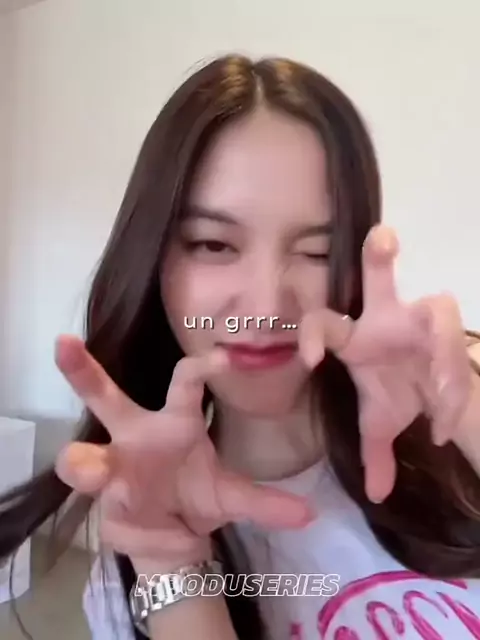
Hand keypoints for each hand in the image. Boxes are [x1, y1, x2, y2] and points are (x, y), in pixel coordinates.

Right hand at [54, 338, 311, 569]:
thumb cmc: (197, 496)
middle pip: (105, 395)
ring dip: (82, 463)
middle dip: (82, 370)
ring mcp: (110, 464)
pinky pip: (92, 508)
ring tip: (91, 469)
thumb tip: (311, 514)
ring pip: (82, 455)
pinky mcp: (97, 500)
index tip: (223, 357)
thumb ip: (266, 504)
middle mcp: (135, 433)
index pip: (185, 385)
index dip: (200, 368)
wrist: (171, 533)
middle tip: (64, 342)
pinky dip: (111, 517)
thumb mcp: (232, 498)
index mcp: (175, 422)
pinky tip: (125, 524)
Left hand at [300, 225, 472, 503]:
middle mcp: (387, 318)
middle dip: (380, 255)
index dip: (313, 333)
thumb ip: (374, 455)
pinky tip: (444, 418)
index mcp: (355, 338)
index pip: (325, 322)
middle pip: (380, 277)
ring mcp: (425, 320)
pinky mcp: (456, 331)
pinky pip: (460, 346)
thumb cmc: (402, 397)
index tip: (308, 359)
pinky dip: (454, 381)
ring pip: (437, 307)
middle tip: (381, 235)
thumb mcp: (381, 426)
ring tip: (440, 396)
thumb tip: (375, 496)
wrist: (442, 397)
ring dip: (442, 347)